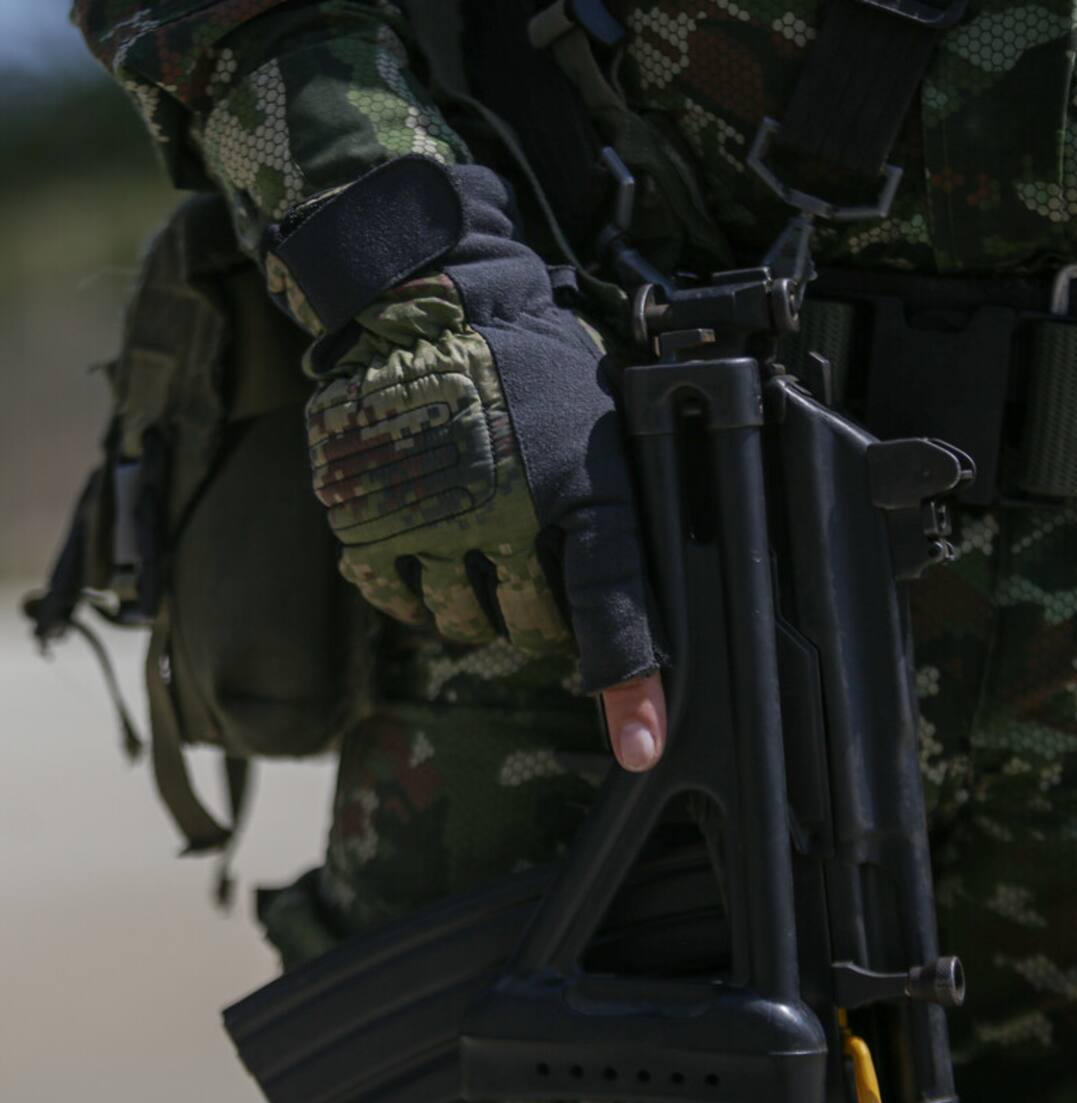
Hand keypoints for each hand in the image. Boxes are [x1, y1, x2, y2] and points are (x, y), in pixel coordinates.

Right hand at [287, 159, 667, 763]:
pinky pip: (392, 595)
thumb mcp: (604, 443)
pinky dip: (412, 584)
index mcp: (574, 490)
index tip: (643, 751)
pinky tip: (427, 537)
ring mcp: (423, 516)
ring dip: (475, 603)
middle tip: (533, 557)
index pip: (613, 607)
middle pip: (529, 632)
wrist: (435, 304)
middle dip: (540, 617)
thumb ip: (620, 535)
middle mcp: (500, 512)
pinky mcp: (361, 514)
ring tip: (481, 539)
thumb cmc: (536, 379)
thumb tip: (640, 631)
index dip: (633, 689)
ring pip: (460, 624)